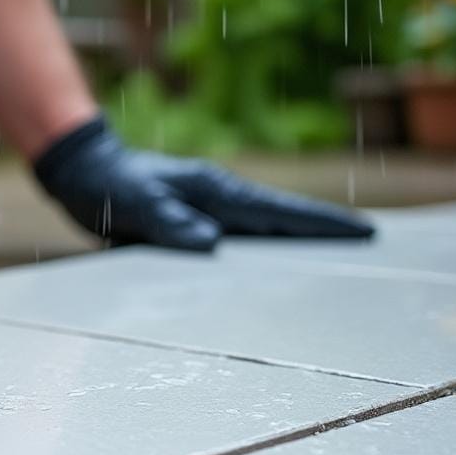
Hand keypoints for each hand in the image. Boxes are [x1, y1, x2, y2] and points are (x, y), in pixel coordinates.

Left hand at [34, 118, 374, 250]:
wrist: (83, 174)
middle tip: (372, 254)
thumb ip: (167, 222)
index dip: (322, 224)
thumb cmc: (108, 185)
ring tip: (338, 272)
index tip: (363, 233)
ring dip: (298, 250)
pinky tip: (273, 279)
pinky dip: (263, 258)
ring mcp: (210, 214)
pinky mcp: (195, 227)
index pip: (279, 211)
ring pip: (265, 236)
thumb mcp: (133, 204)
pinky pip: (239, 246)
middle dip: (326, 237)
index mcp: (216, 191)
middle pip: (285, 223)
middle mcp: (220, 202)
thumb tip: (211, 244)